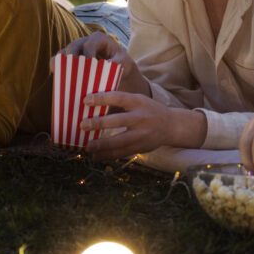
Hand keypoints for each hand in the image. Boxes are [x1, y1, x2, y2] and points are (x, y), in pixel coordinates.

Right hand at [60, 32, 148, 95]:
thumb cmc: (121, 62)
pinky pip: (61, 59)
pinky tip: (55, 73)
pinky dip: (57, 65)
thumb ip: (118, 62)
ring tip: (56, 70)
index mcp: (98, 38)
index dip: (87, 55)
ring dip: (61, 61)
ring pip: (65, 51)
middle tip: (70, 70)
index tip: (88, 67)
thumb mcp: (123, 61)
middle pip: (74, 46)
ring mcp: (77, 49)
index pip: (90, 44)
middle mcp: (85, 41)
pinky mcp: (71, 57)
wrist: (119, 65)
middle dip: (71, 57)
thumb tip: (108, 65)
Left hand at [78, 91, 202, 160]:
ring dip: (102, 145)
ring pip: (119, 141)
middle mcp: (140, 118)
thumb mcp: (139, 100)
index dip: (102, 98)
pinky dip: (108, 156)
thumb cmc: (149, 110)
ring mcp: (141, 134)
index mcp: (138, 102)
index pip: (119, 97)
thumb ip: (121, 102)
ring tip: (88, 146)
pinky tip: (96, 156)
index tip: (86, 100)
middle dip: (99, 123)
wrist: (171, 126)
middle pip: (118, 121)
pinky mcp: (140, 147)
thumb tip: (94, 104)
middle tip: (83, 125)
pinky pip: (122, 153)